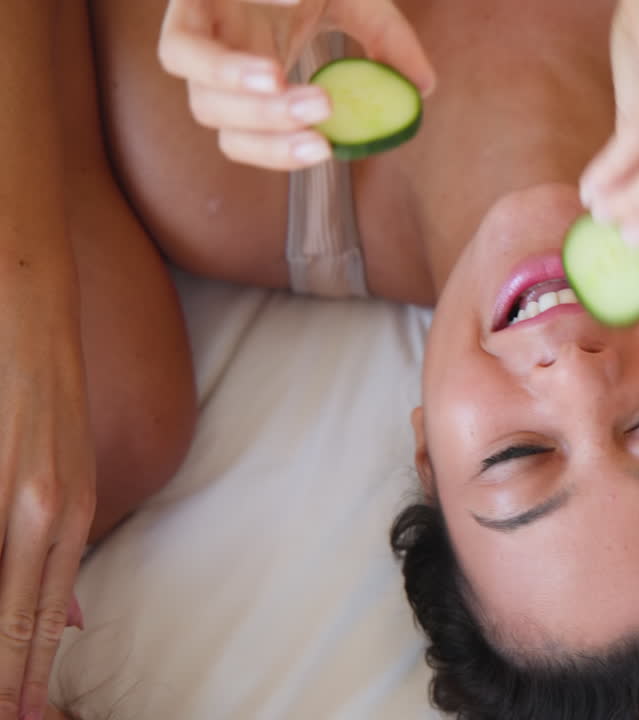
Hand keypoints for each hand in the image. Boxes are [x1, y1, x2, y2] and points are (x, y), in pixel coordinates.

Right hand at [2, 337, 93, 719]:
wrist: (30, 310)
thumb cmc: (41, 397)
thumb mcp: (71, 474)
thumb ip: (64, 549)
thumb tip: (76, 619)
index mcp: (74, 513)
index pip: (48, 611)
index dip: (35, 670)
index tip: (30, 716)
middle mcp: (48, 508)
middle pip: (20, 614)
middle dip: (9, 676)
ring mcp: (13, 491)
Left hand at [158, 0, 433, 170]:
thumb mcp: (359, 7)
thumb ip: (389, 47)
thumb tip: (425, 89)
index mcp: (256, 76)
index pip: (251, 138)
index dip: (279, 152)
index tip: (326, 149)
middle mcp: (219, 64)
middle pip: (220, 122)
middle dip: (271, 128)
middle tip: (322, 118)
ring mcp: (196, 37)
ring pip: (199, 92)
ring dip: (246, 97)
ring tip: (288, 86)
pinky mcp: (184, 6)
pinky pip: (185, 44)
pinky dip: (228, 60)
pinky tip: (277, 46)